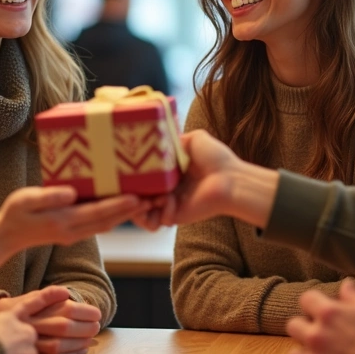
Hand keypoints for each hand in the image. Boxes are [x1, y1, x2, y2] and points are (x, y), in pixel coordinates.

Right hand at [0, 186, 151, 283]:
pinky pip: (99, 225)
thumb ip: (48, 196)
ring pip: (107, 225)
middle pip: (109, 221)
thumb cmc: (15, 213)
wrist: (8, 235)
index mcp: (63, 222)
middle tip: (154, 198)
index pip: (98, 213)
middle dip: (132, 210)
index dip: (119, 205)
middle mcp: (73, 231)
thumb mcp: (26, 200)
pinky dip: (115, 216)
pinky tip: (125, 206)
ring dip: (128, 215)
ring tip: (147, 201)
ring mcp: (75, 234)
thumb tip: (72, 193)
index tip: (139, 197)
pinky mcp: (74, 232)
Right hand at [0, 287, 101, 353]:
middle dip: (85, 328)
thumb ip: (48, 294)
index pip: (68, 308)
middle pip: (65, 327)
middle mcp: (34, 324)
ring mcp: (31, 342)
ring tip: (90, 339)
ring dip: (79, 343)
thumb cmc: (18, 310)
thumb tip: (66, 292)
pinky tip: (82, 351)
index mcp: (36, 308)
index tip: (96, 313)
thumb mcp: (31, 297)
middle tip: (96, 326)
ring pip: (59, 344)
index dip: (85, 312)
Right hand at [134, 130, 268, 228]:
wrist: (231, 180)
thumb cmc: (217, 159)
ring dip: (137, 205)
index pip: (142, 173)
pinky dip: (153, 212)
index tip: (124, 169)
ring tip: (146, 196)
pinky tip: (165, 200)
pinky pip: (154, 219)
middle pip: (136, 193)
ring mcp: (169, 203)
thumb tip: (157, 134)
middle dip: (129, 192)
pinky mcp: (174, 216)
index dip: (130, 173)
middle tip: (130, 188)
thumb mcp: (195, 139)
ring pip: (140, 210)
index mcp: (169, 170)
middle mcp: (166, 187)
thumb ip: (175, 138)